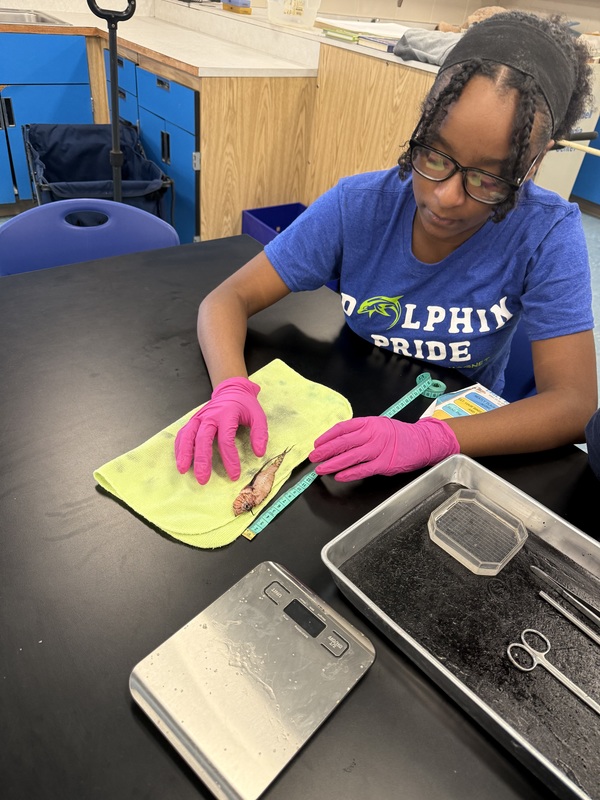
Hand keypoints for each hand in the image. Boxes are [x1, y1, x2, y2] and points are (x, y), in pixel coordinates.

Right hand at [174, 377, 267, 483]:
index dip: (230, 459)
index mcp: (226, 415)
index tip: (234, 475)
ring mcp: (199, 418)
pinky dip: (179, 447)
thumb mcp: (258, 416)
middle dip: (202, 461)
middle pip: (203, 439)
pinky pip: (183, 434)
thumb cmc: (245, 406)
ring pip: (188, 436)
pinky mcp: (193, 420)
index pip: (226, 440)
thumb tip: (259, 453)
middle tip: (203, 479)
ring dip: (184, 453)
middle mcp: (210, 416)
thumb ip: (260, 434)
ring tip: (184, 470)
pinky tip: (180, 460)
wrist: (232, 390)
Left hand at [309, 416, 459, 481]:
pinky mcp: (385, 464)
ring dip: (333, 464)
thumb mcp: (378, 425)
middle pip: (343, 442)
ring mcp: (379, 449)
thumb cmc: (397, 435)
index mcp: (369, 422)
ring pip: (350, 457)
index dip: (327, 437)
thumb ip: (360, 431)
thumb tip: (337, 441)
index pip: (342, 428)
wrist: (421, 442)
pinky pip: (363, 469)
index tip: (316, 444)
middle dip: (325, 451)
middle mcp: (372, 434)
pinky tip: (339, 476)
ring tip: (321, 469)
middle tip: (313, 457)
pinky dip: (349, 473)